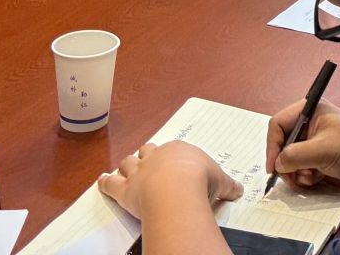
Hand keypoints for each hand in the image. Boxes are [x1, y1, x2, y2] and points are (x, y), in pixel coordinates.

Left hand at [99, 140, 240, 220]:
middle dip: (146, 155)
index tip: (174, 162)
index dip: (170, 156)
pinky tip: (101, 181)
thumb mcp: (220, 180)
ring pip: (128, 163)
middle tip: (147, 159)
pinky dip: (105, 183)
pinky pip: (111, 184)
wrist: (178, 190)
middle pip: (147, 151)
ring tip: (124, 167)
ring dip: (126, 165)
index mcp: (177, 150)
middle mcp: (155, 157)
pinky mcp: (125, 190)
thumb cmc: (199, 180)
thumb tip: (238, 189)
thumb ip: (227, 184)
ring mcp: (138, 172)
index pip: (172, 150)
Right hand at [264, 100, 339, 191]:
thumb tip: (277, 164)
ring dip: (296, 172)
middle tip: (291, 177)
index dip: (272, 145)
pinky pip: (299, 169)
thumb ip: (295, 155)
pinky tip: (318, 178)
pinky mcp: (317, 159)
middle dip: (285, 163)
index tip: (273, 166)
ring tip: (310, 177)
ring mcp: (312, 143)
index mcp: (309, 110)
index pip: (278, 125)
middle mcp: (308, 125)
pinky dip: (304, 177)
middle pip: (281, 144)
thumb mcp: (322, 150)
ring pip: (288, 160)